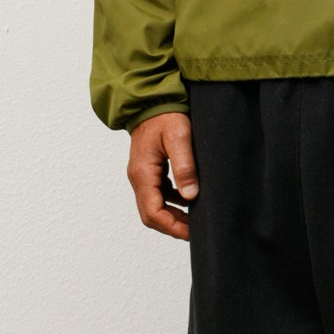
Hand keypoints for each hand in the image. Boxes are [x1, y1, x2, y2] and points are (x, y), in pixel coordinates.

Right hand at [127, 111, 196, 238]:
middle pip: (150, 214)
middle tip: (195, 231)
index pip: (152, 212)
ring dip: (172, 217)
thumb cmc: (165, 115)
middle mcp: (138, 177)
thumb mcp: (179, 137)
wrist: (152, 100)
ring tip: (194, 220)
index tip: (191, 233)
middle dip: (172, 226)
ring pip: (153, 206)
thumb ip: (184, 166)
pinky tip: (188, 201)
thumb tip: (190, 195)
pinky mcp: (148, 171)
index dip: (172, 227)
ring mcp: (141, 175)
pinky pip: (157, 195)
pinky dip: (172, 204)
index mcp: (143, 173)